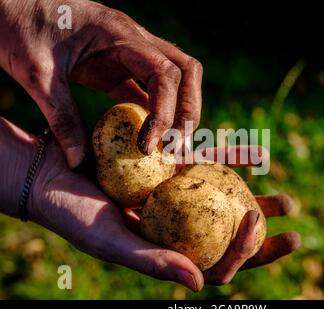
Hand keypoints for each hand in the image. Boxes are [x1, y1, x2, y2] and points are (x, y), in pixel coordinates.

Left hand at [0, 0, 201, 166]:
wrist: (11, 6)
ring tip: (172, 143)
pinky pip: (149, 87)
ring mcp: (130, 52)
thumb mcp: (38, 74)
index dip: (165, 112)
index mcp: (119, 34)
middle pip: (186, 70)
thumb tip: (78, 162)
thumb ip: (61, 117)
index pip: (164, 72)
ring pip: (175, 77)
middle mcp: (134, 40)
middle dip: (189, 108)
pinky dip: (156, 111)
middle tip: (180, 145)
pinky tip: (149, 135)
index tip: (149, 145)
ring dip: (179, 109)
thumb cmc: (21, 28)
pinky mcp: (119, 65)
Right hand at [1, 118, 298, 289]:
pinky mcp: (172, 172)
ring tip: (287, 200)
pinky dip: (231, 160)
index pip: (214, 265)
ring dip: (258, 201)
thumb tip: (201, 282)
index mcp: (167, 252)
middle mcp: (178, 229)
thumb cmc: (74, 215)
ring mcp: (177, 201)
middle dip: (263, 238)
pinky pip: (209, 167)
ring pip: (226, 204)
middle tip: (294, 227)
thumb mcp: (110, 241)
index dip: (245, 255)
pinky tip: (256, 155)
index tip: (263, 230)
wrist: (52, 174)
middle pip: (228, 238)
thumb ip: (154, 261)